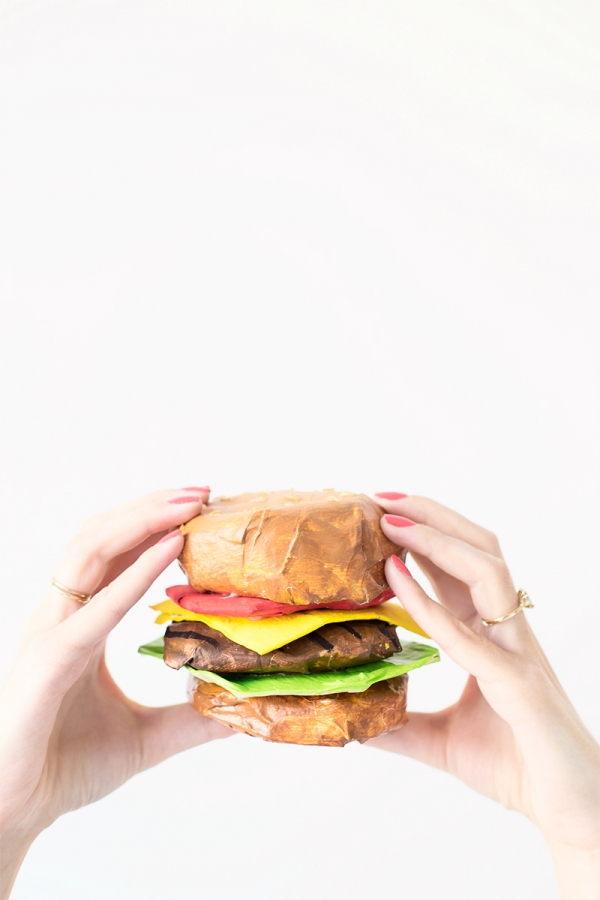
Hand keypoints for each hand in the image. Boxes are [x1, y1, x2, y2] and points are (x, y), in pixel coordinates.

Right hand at [0, 488, 231, 898]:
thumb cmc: (65, 766)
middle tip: (204, 491)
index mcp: (80, 623)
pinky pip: (96, 608)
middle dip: (152, 506)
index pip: (113, 553)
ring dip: (143, 520)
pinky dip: (134, 573)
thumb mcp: (146, 737)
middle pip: (101, 536)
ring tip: (190, 505)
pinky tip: (171, 549)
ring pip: (90, 550)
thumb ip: (188, 719)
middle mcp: (62, 616)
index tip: (201, 506)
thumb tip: (239, 711)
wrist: (15, 811)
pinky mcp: (49, 662)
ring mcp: (51, 633)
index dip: (152, 523)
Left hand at [370, 494, 599, 899]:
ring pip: (487, 568)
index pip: (459, 567)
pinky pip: (471, 634)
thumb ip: (402, 725)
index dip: (424, 534)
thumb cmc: (516, 767)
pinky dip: (430, 603)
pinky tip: (396, 581)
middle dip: (430, 515)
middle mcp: (505, 631)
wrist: (569, 811)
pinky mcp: (520, 684)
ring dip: (436, 539)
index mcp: (490, 636)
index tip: (381, 513)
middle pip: (478, 548)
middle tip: (380, 497)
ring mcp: (516, 651)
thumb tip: (355, 723)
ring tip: (389, 522)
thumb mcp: (440, 740)